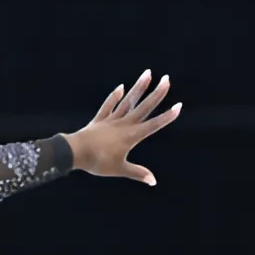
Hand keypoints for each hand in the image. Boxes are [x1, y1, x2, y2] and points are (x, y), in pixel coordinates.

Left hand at [64, 71, 180, 184]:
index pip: (153, 125)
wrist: (76, 152)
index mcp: (131, 136)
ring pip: (128, 101)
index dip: (167, 117)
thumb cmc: (98, 162)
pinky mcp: (100, 119)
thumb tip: (153, 181)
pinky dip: (114, 97)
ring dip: (139, 87)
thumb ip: (137, 173)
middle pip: (144, 106)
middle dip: (157, 93)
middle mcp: (124, 124)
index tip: (179, 106)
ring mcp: (111, 120)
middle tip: (167, 79)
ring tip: (148, 73)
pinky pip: (108, 106)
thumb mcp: (120, 169)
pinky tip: (121, 88)